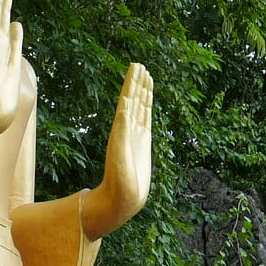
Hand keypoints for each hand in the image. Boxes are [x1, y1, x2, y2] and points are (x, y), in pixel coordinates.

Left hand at [83, 63, 152, 237]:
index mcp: (121, 128)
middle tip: (140, 65)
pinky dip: (147, 108)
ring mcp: (136, 136)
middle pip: (134, 99)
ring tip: (146, 76)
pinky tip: (148, 102)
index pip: (127, 99)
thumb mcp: (119, 154)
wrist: (121, 199)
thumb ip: (122, 130)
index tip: (135, 66)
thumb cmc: (118, 181)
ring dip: (143, 92)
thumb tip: (125, 103)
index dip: (131, 82)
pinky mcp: (142, 144)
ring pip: (140, 108)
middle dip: (137, 83)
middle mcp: (127, 129)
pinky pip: (146, 121)